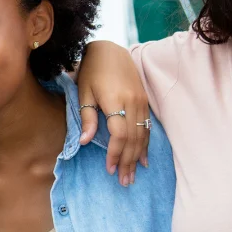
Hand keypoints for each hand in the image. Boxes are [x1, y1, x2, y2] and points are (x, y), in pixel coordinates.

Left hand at [76, 41, 150, 186]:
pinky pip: (147, 128)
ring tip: (132, 176)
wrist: (110, 50)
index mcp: (115, 101)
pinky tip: (143, 159)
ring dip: (137, 158)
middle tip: (124, 182)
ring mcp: (141, 102)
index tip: (109, 169)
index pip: (119, 135)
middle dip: (128, 162)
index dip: (115, 154)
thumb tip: (84, 142)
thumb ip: (87, 117)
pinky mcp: (144, 101)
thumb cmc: (92, 71)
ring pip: (142, 136)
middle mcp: (132, 102)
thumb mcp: (83, 92)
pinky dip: (145, 145)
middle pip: (133, 139)